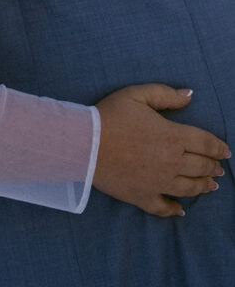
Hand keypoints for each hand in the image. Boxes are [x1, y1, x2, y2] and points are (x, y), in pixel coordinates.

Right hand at [93, 84, 229, 216]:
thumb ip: (166, 95)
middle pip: (200, 166)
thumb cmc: (111, 115)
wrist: (85, 143)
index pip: (205, 143)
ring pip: (188, 188)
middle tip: (218, 167)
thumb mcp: (137, 95)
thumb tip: (189, 95)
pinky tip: (181, 210)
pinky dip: (174, 210)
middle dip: (212, 166)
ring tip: (210, 186)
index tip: (225, 151)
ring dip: (202, 186)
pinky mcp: (143, 196)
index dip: (218, 147)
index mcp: (172, 136)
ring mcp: (158, 182)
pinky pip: (164, 207)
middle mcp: (171, 162)